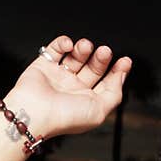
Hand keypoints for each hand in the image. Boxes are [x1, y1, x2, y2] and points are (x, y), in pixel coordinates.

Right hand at [7, 36, 131, 137]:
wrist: (35, 112)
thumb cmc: (65, 117)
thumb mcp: (100, 111)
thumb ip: (114, 93)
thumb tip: (121, 75)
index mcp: (87, 101)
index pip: (106, 82)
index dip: (117, 71)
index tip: (125, 60)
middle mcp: (73, 89)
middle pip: (93, 67)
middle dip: (101, 58)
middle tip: (104, 51)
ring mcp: (58, 77)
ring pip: (76, 57)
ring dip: (84, 48)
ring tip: (85, 47)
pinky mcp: (43, 66)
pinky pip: (55, 49)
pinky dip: (63, 43)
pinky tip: (68, 46)